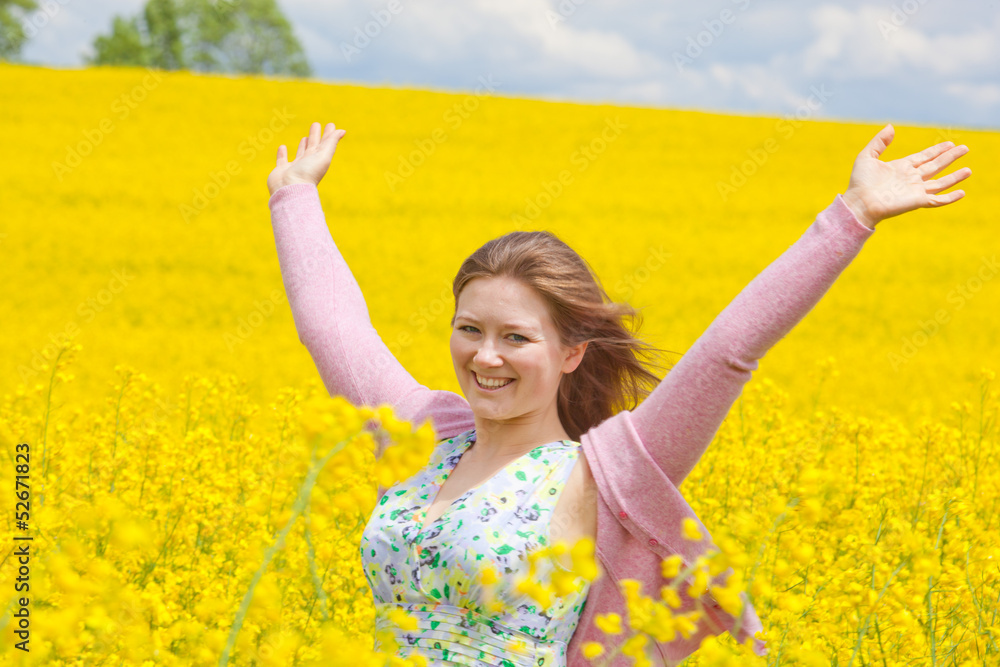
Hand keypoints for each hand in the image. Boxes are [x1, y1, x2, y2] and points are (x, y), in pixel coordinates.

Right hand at [267, 122, 346, 196]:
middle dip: (315, 136)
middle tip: (316, 125)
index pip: (325, 144)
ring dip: (303, 145)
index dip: (328, 134)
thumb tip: (342, 130)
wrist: (291, 190)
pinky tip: (282, 147)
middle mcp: (308, 163)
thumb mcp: (323, 156)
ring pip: (300, 153)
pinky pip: (282, 159)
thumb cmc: (308, 173)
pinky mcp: (282, 170)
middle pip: (313, 146)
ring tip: (305, 138)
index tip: (330, 125)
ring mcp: (295, 167)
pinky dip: (282, 153)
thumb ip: (331, 143)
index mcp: (319, 159)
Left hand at [841, 124, 970, 229]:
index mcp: (901, 167)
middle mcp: (911, 178)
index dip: (937, 150)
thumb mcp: (867, 157)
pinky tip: (962, 193)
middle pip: (935, 166)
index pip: (924, 157)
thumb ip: (879, 142)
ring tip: (969, 170)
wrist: (859, 203)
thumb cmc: (860, 182)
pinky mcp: (917, 201)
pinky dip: (950, 197)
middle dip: (950, 157)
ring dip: (954, 177)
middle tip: (965, 148)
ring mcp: (915, 190)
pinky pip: (937, 200)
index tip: (949, 143)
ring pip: (940, 182)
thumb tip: (890, 126)